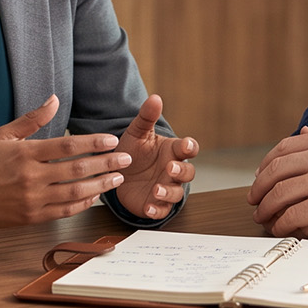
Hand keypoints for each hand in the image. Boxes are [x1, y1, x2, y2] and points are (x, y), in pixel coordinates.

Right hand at [0, 95, 132, 228]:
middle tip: (125, 159)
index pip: (67, 146)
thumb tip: (55, 100)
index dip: (93, 143)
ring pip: (76, 193)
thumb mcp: (4, 134)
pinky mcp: (33, 216)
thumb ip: (32, 119)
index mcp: (26, 153)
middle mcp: (32, 177)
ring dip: (100, 185)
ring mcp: (33, 198)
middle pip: (77, 169)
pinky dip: (83, 204)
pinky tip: (95, 196)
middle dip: (106, 163)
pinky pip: (65, 211)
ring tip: (117, 178)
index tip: (111, 140)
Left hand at [110, 94, 197, 220]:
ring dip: (169, 192)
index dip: (190, 147)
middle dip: (181, 171)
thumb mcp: (137, 133)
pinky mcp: (155, 204)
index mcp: (172, 151)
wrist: (118, 173)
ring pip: (177, 193)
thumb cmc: (133, 151)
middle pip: (188, 173)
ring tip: (156, 189)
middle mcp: (172, 171)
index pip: (188, 148)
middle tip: (169, 168)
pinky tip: (149, 207)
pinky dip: (157, 209)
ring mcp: (166, 188)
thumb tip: (155, 97)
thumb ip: (147, 116)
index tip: (186, 145)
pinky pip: (162, 210)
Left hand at [247, 126, 307, 245]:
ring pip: (279, 194)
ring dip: (266, 208)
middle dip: (259, 187)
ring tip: (263, 217)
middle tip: (254, 199)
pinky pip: (292, 216)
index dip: (266, 165)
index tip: (259, 177)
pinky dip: (281, 224)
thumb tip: (305, 131)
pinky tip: (280, 228)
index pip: (283, 149)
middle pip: (276, 170)